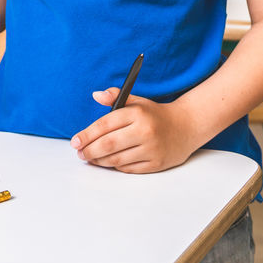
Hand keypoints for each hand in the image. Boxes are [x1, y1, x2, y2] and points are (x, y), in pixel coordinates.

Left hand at [69, 88, 199, 173]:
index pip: (105, 125)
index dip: (86, 135)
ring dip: (100, 160)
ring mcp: (151, 149)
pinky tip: (109, 162)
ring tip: (91, 158)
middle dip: (89, 150)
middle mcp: (145, 131)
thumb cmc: (156, 115)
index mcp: (137, 113)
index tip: (75, 141)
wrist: (187, 126)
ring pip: (117, 159)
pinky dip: (116, 166)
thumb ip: (115, 96)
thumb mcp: (137, 101)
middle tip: (80, 153)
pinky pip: (129, 168)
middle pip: (108, 144)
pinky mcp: (157, 163)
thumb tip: (96, 94)